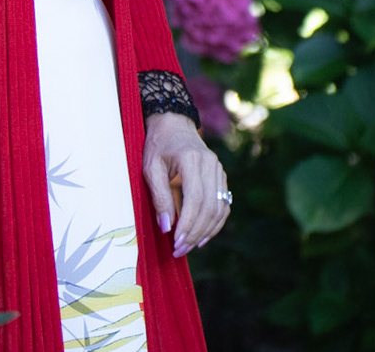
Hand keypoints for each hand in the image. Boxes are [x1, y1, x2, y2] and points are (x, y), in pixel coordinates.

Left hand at [142, 112, 228, 256]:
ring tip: (189, 246)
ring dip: (206, 232)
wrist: (174, 124)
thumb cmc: (158, 146)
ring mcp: (219, 170)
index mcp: (192, 160)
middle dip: (195, 233)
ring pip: (219, 208)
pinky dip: (216, 223)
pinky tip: (203, 236)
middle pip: (209, 207)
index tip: (175, 243)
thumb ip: (159, 196)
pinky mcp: (221, 176)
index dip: (187, 224)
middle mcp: (211, 164)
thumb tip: (166, 227)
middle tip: (179, 250)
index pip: (195, 199)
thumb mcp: (150, 167)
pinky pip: (224, 204)